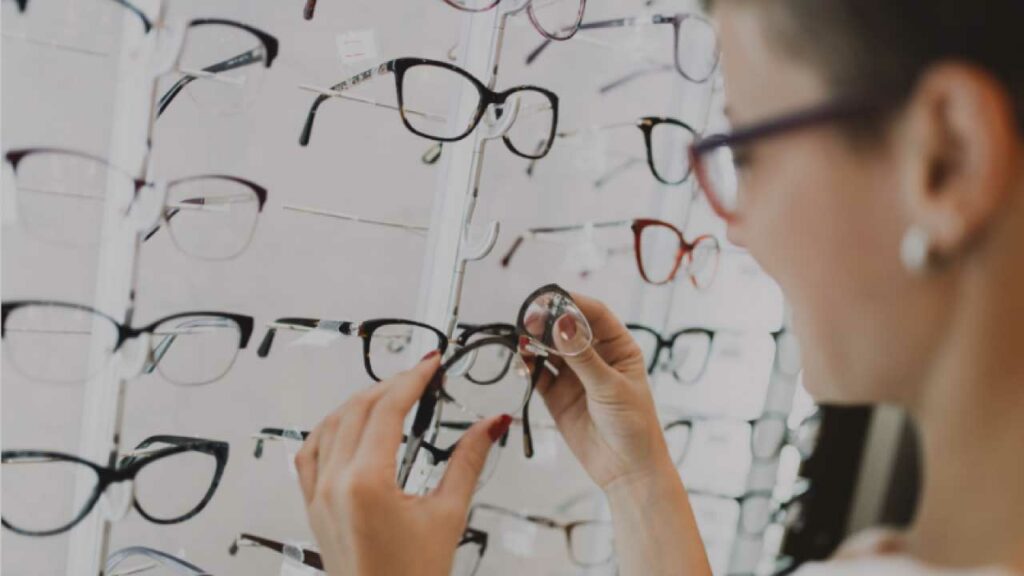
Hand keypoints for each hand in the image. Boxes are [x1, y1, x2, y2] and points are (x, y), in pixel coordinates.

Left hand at [295, 352, 510, 575]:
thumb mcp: (449, 515)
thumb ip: (468, 461)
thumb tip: (491, 423)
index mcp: (367, 482)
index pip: (387, 409)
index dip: (412, 380)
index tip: (431, 364)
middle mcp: (334, 483)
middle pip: (358, 409)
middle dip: (390, 385)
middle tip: (420, 376)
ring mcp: (317, 494)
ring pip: (330, 425)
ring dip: (360, 402)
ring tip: (390, 394)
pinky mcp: (312, 506)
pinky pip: (308, 453)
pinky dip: (329, 429)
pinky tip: (348, 425)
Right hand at [534, 293, 675, 491]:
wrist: (627, 471)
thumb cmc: (634, 427)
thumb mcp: (610, 388)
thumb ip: (583, 357)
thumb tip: (563, 323)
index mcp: (619, 348)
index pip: (594, 314)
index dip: (573, 303)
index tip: (551, 299)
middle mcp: (595, 356)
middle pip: (567, 328)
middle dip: (547, 322)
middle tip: (529, 320)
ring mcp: (574, 375)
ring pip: (549, 348)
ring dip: (534, 342)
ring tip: (523, 340)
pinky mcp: (557, 395)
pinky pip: (538, 373)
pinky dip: (528, 365)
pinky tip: (522, 362)